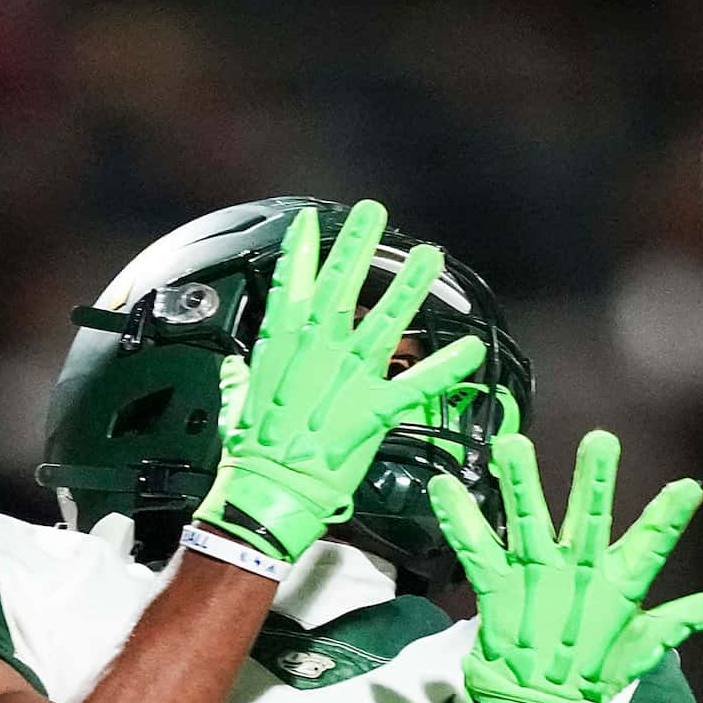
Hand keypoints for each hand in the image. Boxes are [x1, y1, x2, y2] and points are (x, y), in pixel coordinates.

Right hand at [195, 201, 485, 563]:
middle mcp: (315, 353)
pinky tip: (472, 349)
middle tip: (374, 211)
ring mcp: (345, 378)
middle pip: (340, 288)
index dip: (302, 252)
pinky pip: (417, 383)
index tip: (311, 220)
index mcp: (280, 348)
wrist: (266, 491)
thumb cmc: (249, 453)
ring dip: (409, 287)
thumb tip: (230, 367)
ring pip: (385, 322)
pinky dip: (447, 367)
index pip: (290, 287)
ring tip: (430, 256)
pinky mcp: (373, 409)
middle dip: (357, 246)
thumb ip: (237, 379)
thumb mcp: (238, 405)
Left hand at [429, 429, 702, 702]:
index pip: (651, 546)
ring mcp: (533, 579)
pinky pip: (474, 549)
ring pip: (528, 522)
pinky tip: (442, 485)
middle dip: (594, 480)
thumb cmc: (591, 677)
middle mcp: (576, 575)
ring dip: (519, 482)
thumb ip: (672, 623)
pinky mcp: (496, 589)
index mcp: (616, 589)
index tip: (689, 487)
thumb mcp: (638, 651)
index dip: (669, 517)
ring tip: (510, 444)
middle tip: (600, 440)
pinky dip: (457, 518)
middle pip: (589, 519)